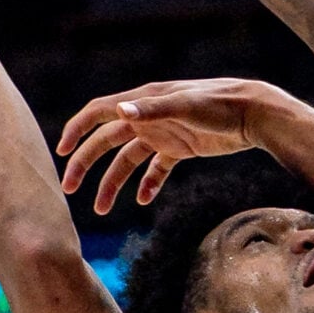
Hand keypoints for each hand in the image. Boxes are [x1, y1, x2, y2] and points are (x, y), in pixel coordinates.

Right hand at [56, 78, 299, 212]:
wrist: (254, 113)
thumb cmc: (219, 105)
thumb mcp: (186, 106)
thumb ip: (152, 110)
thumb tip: (119, 111)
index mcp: (143, 102)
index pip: (99, 112)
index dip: (77, 129)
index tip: (60, 151)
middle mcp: (147, 117)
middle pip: (106, 142)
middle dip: (86, 164)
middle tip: (69, 190)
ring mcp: (163, 133)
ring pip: (128, 161)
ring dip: (113, 183)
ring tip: (102, 210)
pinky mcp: (180, 148)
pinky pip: (156, 169)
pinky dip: (148, 184)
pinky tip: (143, 201)